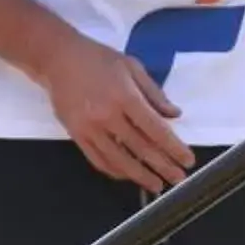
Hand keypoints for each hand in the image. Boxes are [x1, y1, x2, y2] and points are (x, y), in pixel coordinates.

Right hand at [38, 32, 190, 191]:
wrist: (57, 58)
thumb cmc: (98, 59)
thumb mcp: (132, 67)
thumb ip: (154, 93)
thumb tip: (175, 115)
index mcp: (125, 97)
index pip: (155, 129)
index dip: (174, 147)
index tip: (188, 160)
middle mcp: (108, 116)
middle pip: (141, 148)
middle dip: (163, 166)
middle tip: (178, 179)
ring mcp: (90, 128)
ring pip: (119, 160)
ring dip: (140, 176)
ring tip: (156, 185)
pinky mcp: (76, 135)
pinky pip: (98, 159)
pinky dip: (115, 170)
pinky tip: (128, 175)